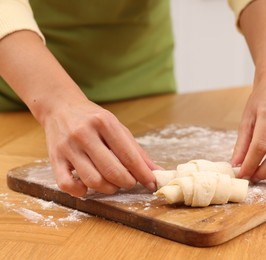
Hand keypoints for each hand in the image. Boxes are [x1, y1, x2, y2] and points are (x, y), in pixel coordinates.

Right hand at [43, 98, 158, 196]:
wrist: (60, 107)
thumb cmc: (93, 119)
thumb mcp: (117, 127)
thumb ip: (136, 150)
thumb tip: (156, 171)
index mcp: (104, 122)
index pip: (128, 155)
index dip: (143, 173)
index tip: (151, 183)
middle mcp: (84, 134)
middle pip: (112, 171)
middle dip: (127, 182)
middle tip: (130, 182)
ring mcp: (68, 147)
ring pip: (92, 180)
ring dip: (108, 189)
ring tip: (113, 184)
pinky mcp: (54, 159)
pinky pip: (67, 185)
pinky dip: (81, 192)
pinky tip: (88, 187)